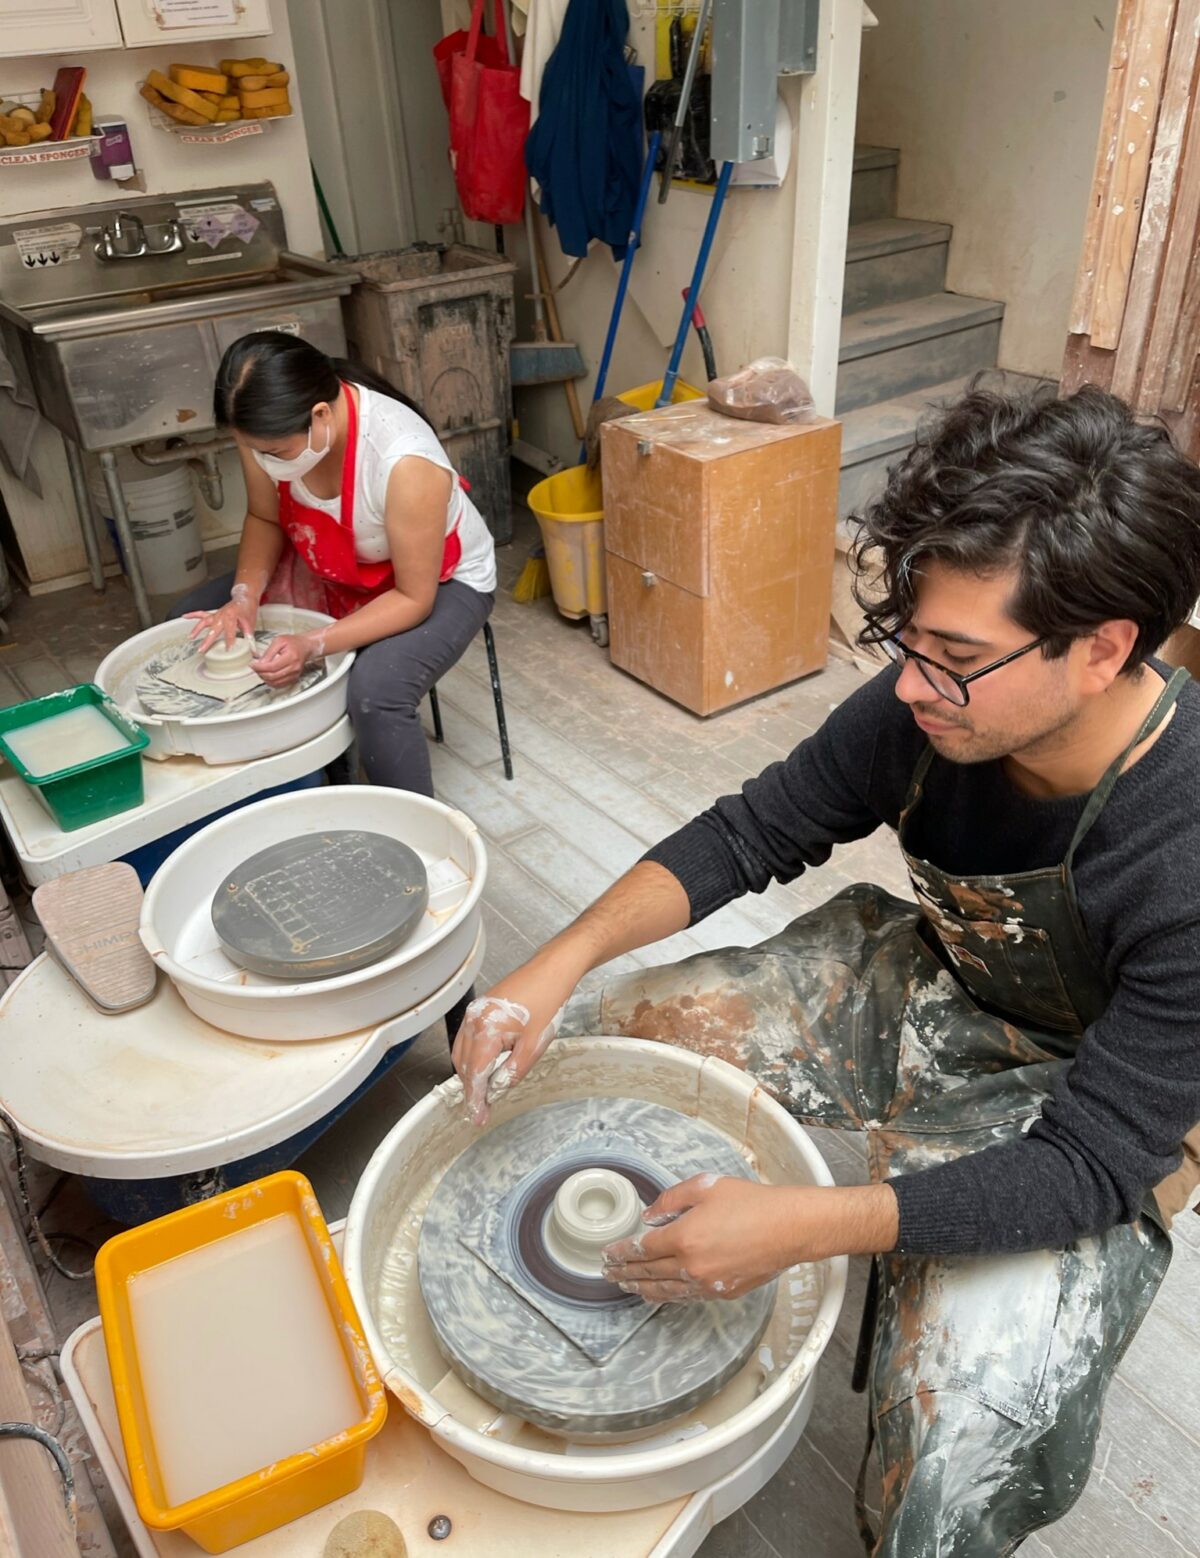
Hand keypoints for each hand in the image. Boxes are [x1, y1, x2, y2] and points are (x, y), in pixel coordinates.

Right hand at [186, 582, 258, 650]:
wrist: (244, 598)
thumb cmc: (247, 610)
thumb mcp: (251, 623)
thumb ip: (249, 637)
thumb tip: (252, 651)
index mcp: (232, 617)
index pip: (230, 631)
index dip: (229, 641)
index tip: (228, 650)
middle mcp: (222, 615)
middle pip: (213, 629)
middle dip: (207, 640)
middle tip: (202, 649)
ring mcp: (216, 614)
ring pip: (204, 621)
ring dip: (196, 629)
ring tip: (190, 637)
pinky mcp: (213, 614)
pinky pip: (201, 614)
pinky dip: (192, 615)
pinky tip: (184, 617)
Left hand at [250, 630, 324, 689]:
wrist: (305, 647)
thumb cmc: (294, 643)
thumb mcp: (279, 641)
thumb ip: (269, 652)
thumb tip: (260, 662)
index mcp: (291, 657)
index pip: (272, 667)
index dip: (260, 667)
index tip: (253, 665)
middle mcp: (294, 668)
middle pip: (273, 676)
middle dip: (261, 673)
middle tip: (255, 668)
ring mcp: (294, 675)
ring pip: (275, 683)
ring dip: (265, 679)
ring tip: (260, 672)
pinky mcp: (294, 679)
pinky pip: (280, 685)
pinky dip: (271, 682)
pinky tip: (267, 676)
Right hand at [451, 960, 576, 1124]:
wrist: (551, 972)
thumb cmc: (547, 1001)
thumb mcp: (534, 1045)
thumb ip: (513, 1072)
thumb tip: (497, 1090)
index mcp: (485, 1029)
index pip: (474, 1074)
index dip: (475, 1099)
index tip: (477, 1117)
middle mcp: (473, 1020)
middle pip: (463, 1065)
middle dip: (472, 1088)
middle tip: (483, 1108)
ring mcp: (474, 1012)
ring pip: (462, 1053)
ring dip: (472, 1074)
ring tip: (486, 1091)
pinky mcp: (480, 1009)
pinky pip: (468, 1039)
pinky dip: (474, 1057)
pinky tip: (487, 1066)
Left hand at [602, 1178, 899, 1302]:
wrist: (789, 1227)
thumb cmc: (751, 1202)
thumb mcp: (706, 1186)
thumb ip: (671, 1199)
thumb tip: (649, 1216)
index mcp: (684, 1237)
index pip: (642, 1249)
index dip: (622, 1252)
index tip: (608, 1253)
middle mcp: (692, 1266)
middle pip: (649, 1274)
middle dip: (625, 1273)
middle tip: (608, 1273)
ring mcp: (707, 1283)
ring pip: (665, 1291)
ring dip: (642, 1289)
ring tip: (626, 1286)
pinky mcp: (723, 1292)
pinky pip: (686, 1296)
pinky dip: (668, 1295)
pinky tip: (660, 1293)